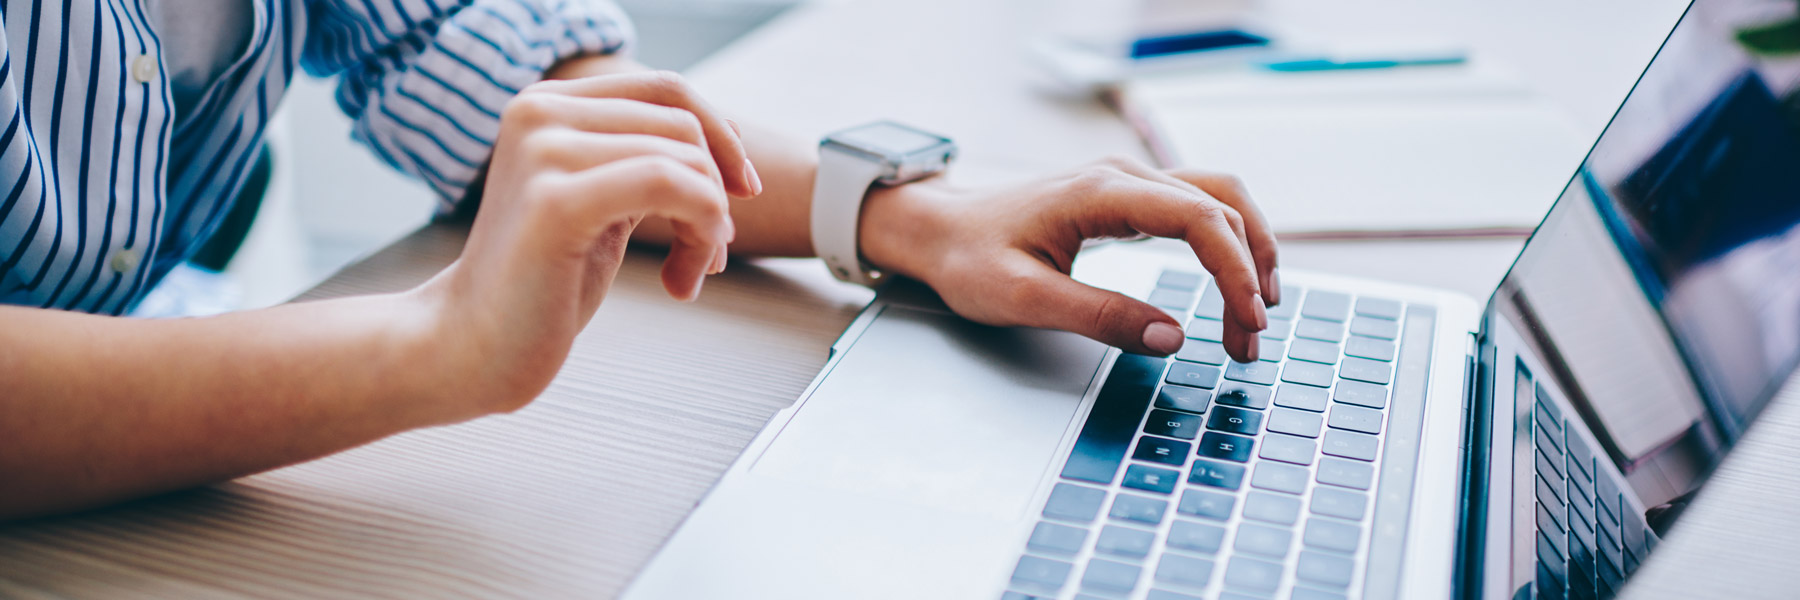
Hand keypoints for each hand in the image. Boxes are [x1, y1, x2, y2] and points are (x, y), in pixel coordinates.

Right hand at [423, 72, 755, 413]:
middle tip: (709, 254)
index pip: (667, 90)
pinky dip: (700, 236)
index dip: (722, 137)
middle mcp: (539, 112)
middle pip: (684, 127)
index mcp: (546, 103)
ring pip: (686, 162)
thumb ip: (642, 160)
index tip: (741, 192)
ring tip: (692, 273)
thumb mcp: (600, 200)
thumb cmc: (541, 282)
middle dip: (718, 194)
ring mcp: (543, 151)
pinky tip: (683, 283)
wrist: (472, 347)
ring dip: (711, 226)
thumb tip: (729, 140)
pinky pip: (671, 186)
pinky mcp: (556, 201)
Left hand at [861, 157, 1278, 361]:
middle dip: (1249, 271)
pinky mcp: (1127, 198)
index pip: (1200, 219)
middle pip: (1221, 207)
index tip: (1248, 322)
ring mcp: (1128, 182)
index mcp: (1100, 193)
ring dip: (1247, 253)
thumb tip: (1172, 338)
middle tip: (1252, 338)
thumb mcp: (1025, 299)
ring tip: (1254, 316)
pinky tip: (1233, 284)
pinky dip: (1226, 244)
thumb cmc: (971, 260)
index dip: (1234, 270)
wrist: (939, 229)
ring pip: (1218, 201)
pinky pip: (1197, 209)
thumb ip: (1100, 317)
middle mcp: (1123, 176)